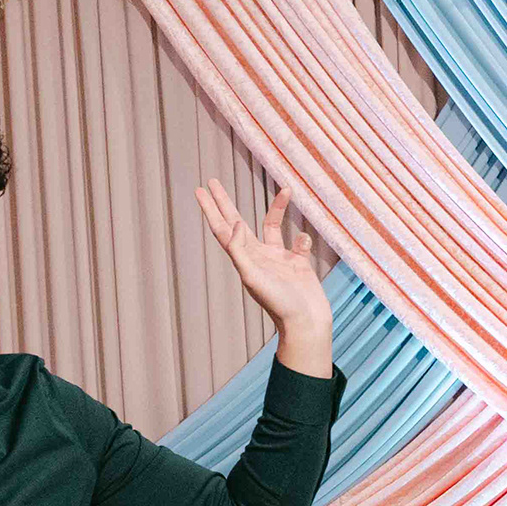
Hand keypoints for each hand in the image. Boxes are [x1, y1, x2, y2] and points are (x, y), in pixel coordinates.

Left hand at [196, 179, 335, 374]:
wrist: (306, 324)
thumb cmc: (278, 304)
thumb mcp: (253, 276)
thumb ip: (239, 250)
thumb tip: (234, 223)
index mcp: (244, 259)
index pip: (222, 229)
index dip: (211, 209)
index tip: (200, 189)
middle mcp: (258, 256)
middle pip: (238, 222)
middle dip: (226, 202)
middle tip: (213, 181)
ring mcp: (279, 259)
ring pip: (274, 226)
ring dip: (278, 208)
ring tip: (286, 190)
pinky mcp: (299, 264)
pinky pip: (300, 242)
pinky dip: (304, 239)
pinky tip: (305, 242)